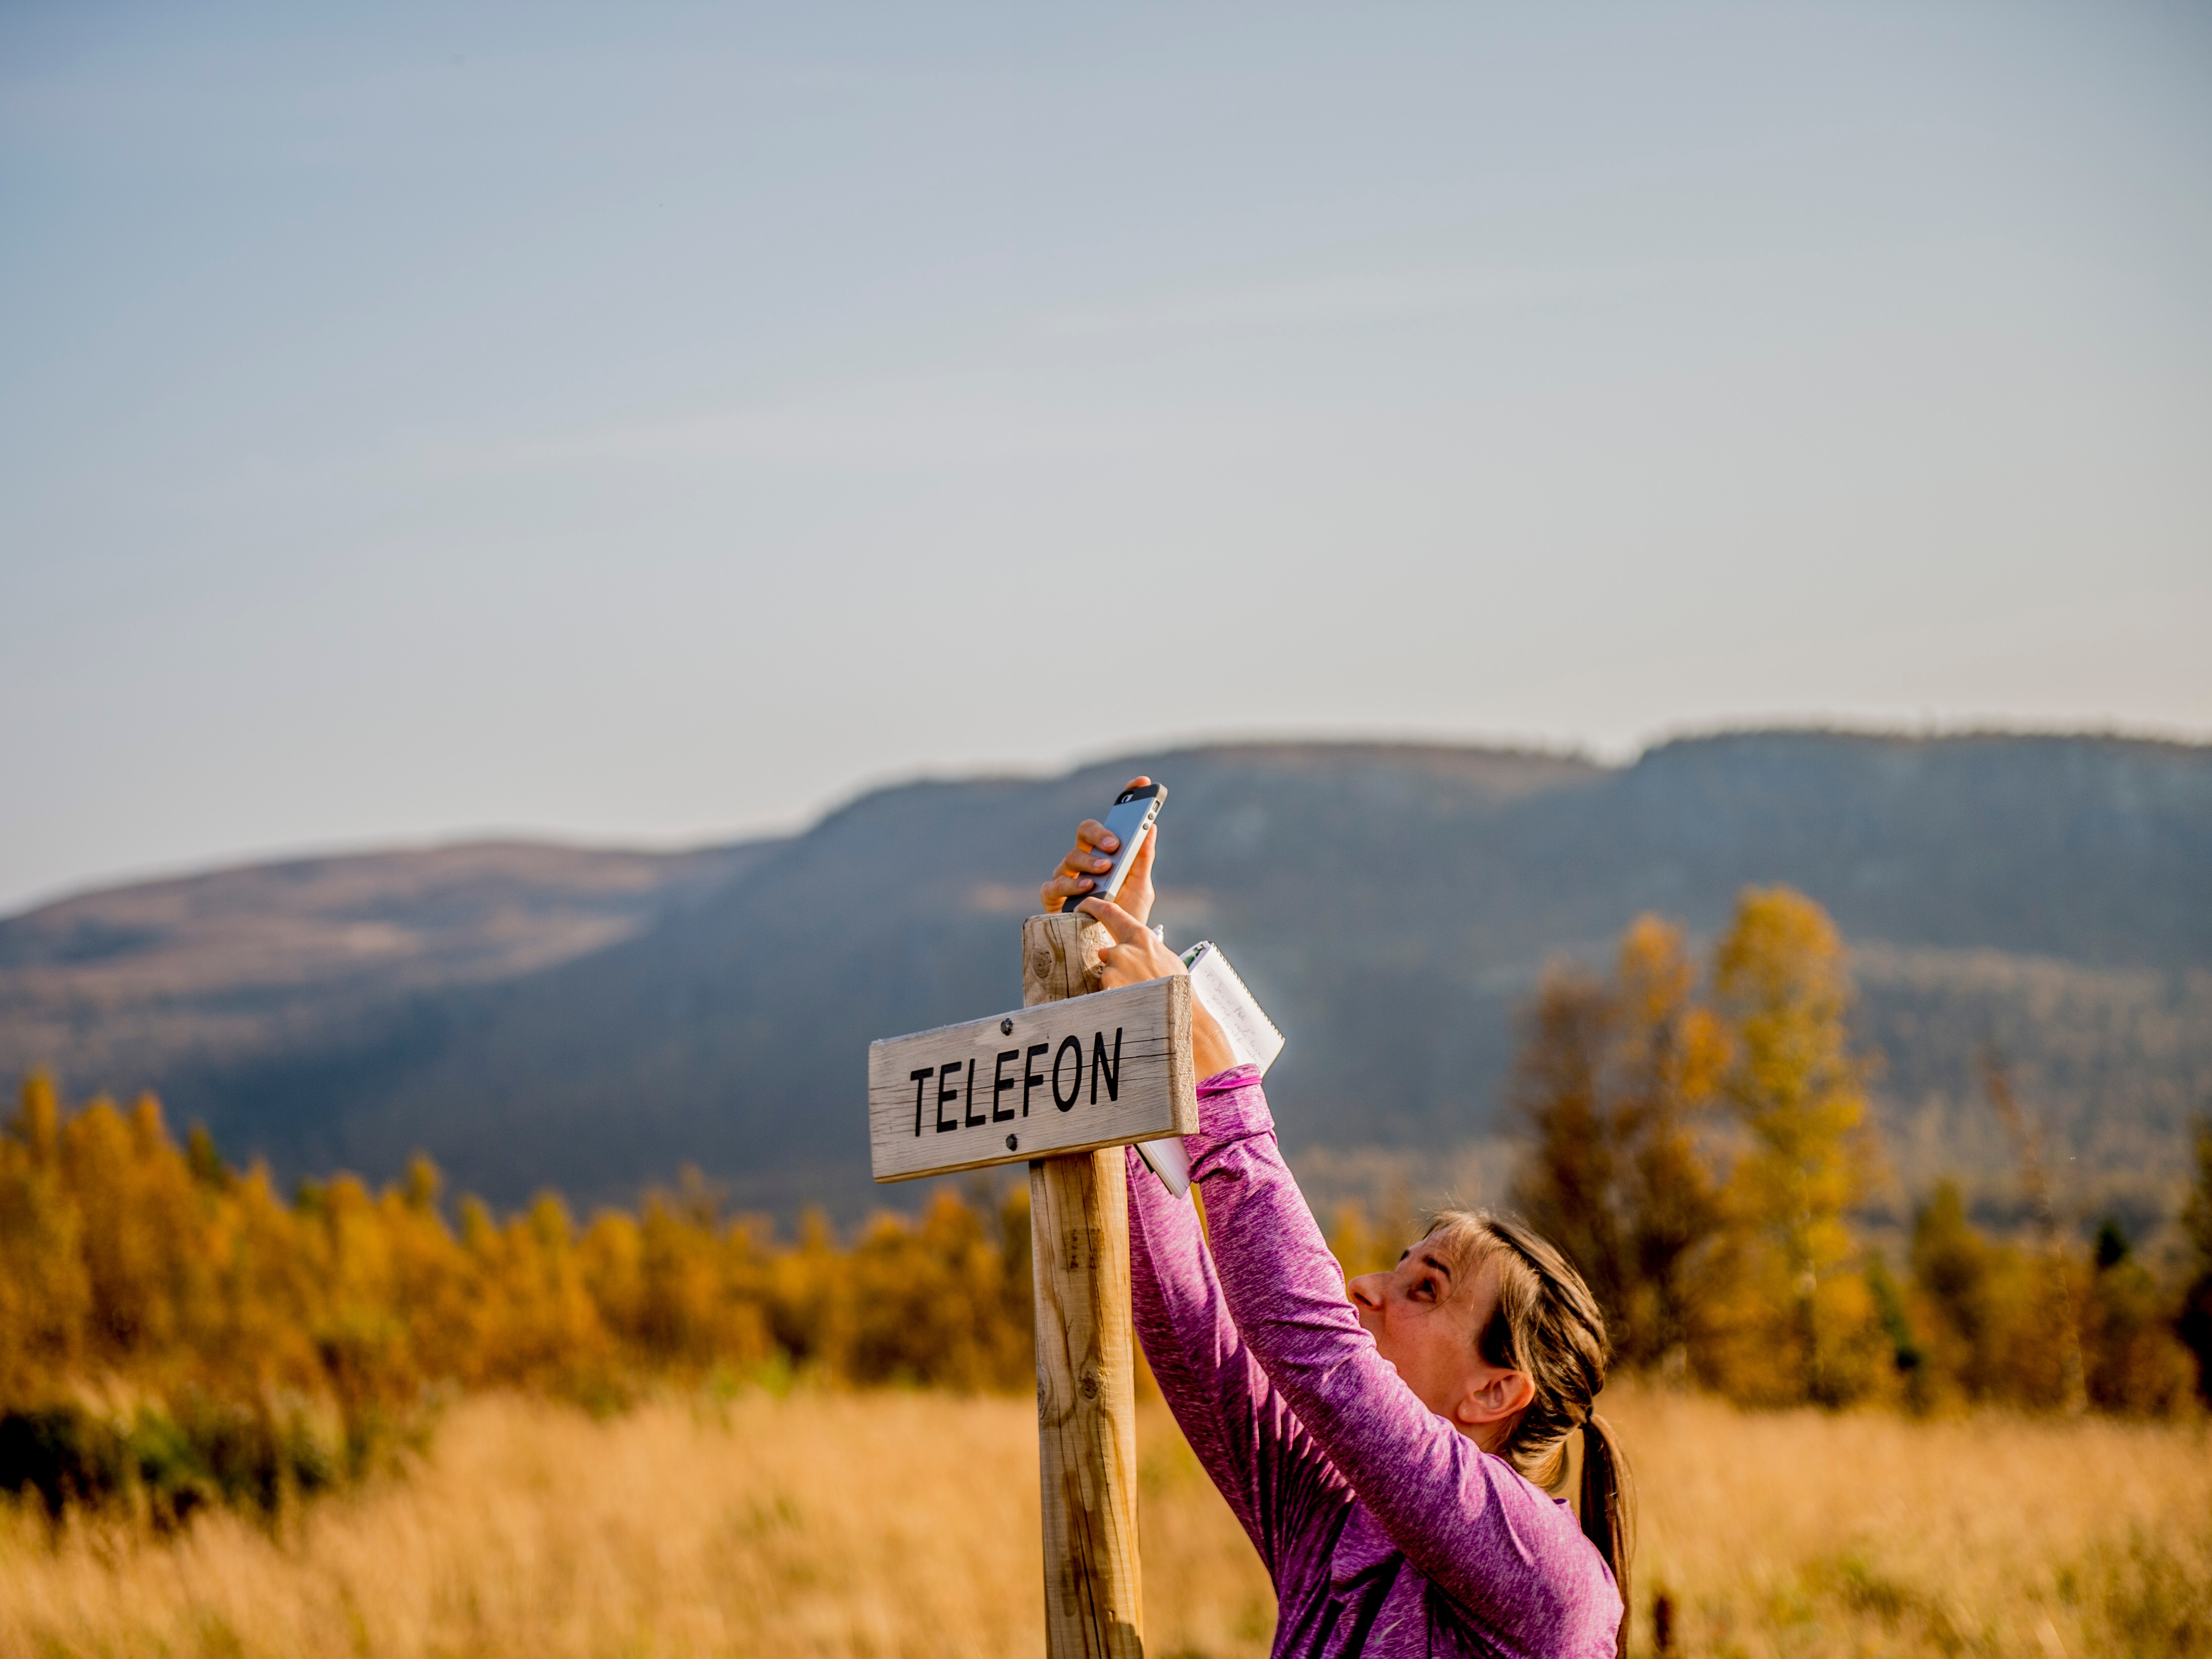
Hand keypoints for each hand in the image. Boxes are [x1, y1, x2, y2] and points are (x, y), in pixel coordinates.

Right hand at [1038, 774, 1156, 924]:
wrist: (1113, 948)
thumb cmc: (1125, 915)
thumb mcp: (1140, 888)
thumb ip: (1142, 858)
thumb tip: (1152, 826)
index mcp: (1107, 852)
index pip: (1112, 821)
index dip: (1126, 798)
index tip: (1140, 783)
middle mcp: (1085, 860)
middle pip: (1085, 831)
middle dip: (1100, 833)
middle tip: (1116, 844)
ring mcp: (1068, 876)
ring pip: (1071, 855)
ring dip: (1089, 861)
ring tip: (1105, 870)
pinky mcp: (1054, 898)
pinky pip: (1055, 883)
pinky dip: (1070, 883)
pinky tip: (1086, 887)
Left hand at [1076, 895, 1236, 1079]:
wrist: (1182, 1016)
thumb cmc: (1178, 988)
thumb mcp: (1165, 959)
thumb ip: (1139, 950)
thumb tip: (1111, 951)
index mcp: (1142, 937)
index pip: (1111, 913)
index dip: (1094, 906)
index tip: (1083, 905)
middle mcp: (1124, 950)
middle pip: (1109, 954)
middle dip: (1118, 968)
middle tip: (1138, 983)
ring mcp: (1114, 971)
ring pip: (1109, 975)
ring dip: (1119, 985)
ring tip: (1141, 995)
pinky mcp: (1108, 990)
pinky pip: (1106, 992)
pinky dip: (1116, 998)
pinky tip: (1132, 1004)